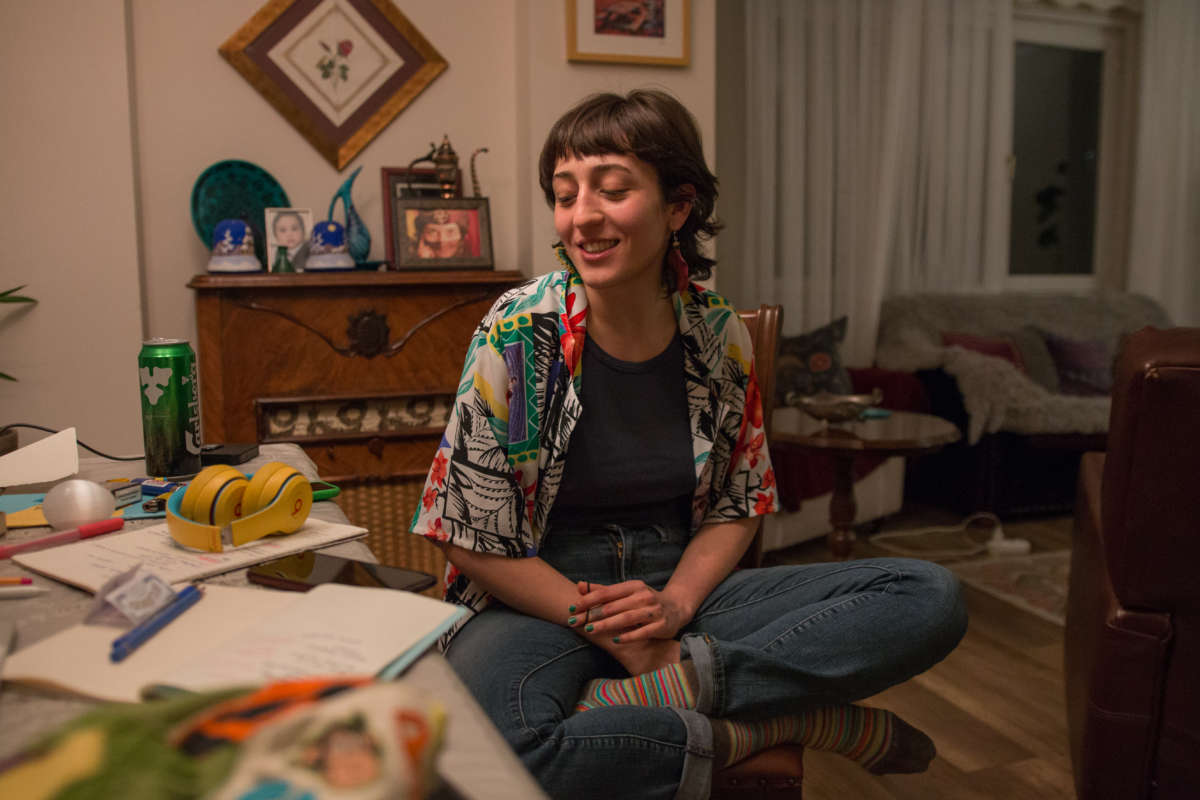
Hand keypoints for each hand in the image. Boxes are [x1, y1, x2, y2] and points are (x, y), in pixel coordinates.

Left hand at [567, 579, 690, 643]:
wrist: (676, 608)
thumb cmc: (645, 601)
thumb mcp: (627, 592)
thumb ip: (604, 591)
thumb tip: (580, 585)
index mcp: (633, 586)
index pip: (607, 592)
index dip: (588, 600)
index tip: (572, 607)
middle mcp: (644, 596)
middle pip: (614, 606)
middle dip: (592, 614)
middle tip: (575, 622)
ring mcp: (653, 611)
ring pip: (627, 618)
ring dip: (607, 624)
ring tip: (590, 630)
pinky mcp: (661, 625)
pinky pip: (643, 632)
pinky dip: (629, 636)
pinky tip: (616, 640)